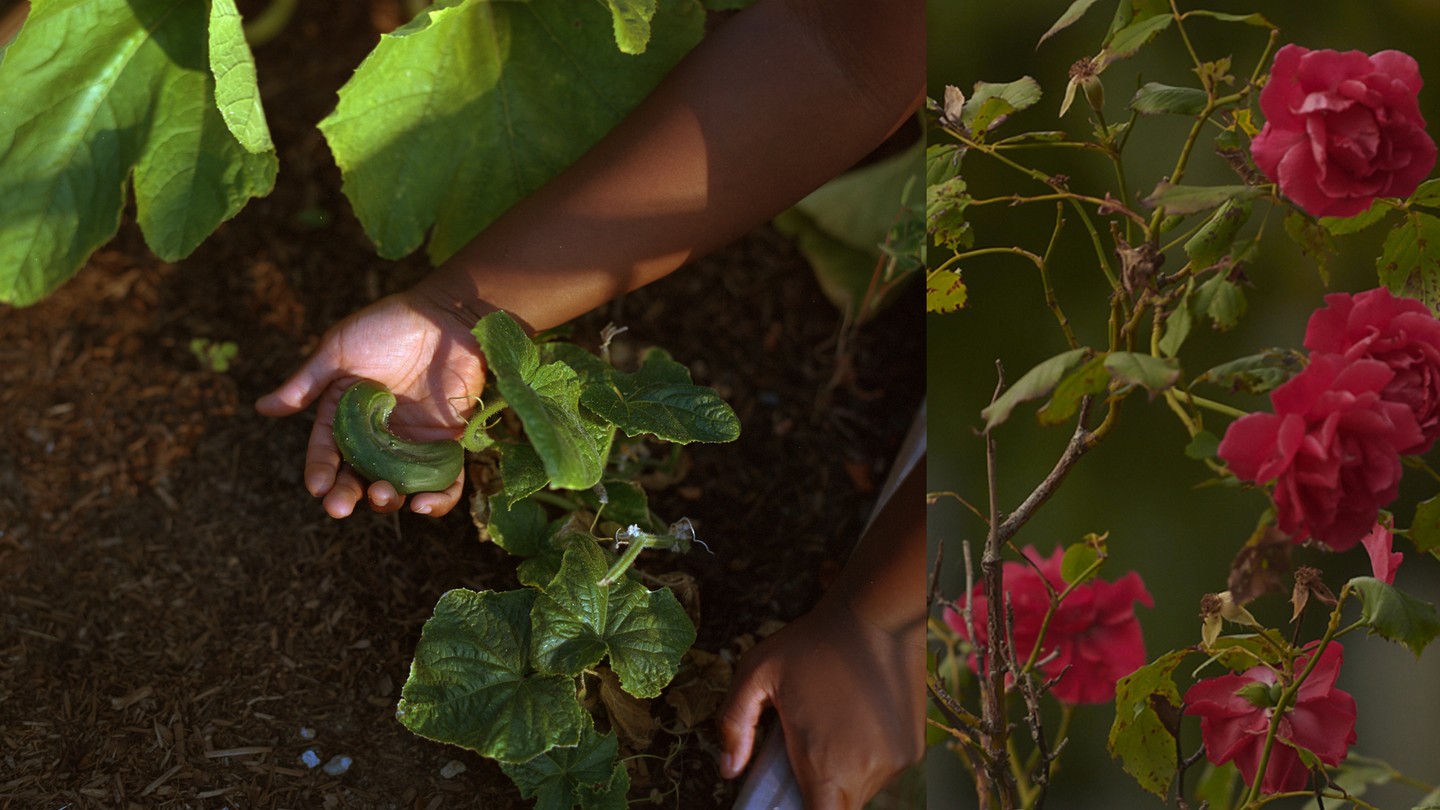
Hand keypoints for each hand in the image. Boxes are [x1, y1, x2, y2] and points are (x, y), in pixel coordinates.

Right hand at [256, 289, 486, 517]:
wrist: (447, 315)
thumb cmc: (388, 326)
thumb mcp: (339, 349)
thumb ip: (306, 383)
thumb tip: (261, 408)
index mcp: (344, 415)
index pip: (327, 452)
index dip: (320, 472)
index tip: (318, 487)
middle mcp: (376, 436)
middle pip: (358, 477)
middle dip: (347, 495)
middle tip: (341, 506)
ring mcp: (412, 443)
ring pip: (397, 487)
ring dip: (387, 501)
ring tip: (382, 496)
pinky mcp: (448, 445)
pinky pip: (444, 483)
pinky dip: (438, 500)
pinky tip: (425, 504)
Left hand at [718, 593, 924, 809]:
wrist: (878, 615)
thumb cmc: (812, 643)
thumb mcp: (756, 673)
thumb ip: (734, 724)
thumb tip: (728, 769)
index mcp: (826, 766)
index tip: (791, 795)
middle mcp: (867, 772)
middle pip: (838, 807)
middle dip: (819, 791)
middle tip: (804, 752)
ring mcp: (896, 762)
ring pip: (861, 788)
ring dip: (844, 772)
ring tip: (831, 726)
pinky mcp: (914, 748)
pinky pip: (883, 768)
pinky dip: (867, 756)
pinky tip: (856, 718)